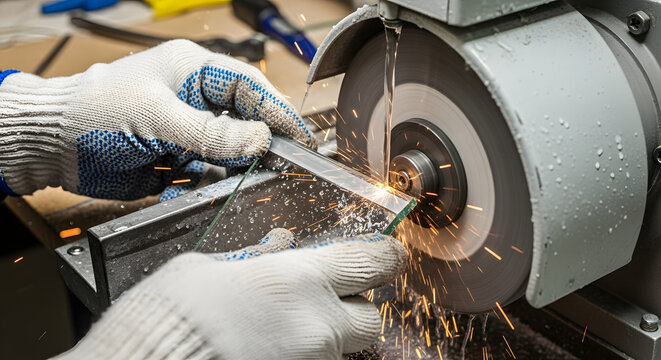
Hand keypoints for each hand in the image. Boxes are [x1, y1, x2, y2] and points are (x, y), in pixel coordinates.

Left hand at [0, 40, 313, 200]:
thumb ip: (211, 132)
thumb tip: (261, 140)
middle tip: (273, 167)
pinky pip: (204, 177)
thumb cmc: (95, 111)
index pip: (250, 87)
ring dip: (225, 172)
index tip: (300, 136)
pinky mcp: (176, 162)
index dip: (278, 111)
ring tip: (213, 179)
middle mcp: (194, 101)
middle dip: (254, 147)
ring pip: (227, 155)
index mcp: (193, 72)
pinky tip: (182, 187)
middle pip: (243, 124)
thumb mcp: (157, 116)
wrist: (51, 147)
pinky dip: (199, 188)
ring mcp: (186, 133)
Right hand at [57, 231, 407, 359]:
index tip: (386, 252)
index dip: (385, 255)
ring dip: (323, 333)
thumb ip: (255, 258)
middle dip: (354, 305)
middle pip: (371, 317)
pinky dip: (301, 352)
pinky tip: (268, 344)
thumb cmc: (166, 319)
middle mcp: (316, 327)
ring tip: (278, 325)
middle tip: (324, 296)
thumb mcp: (208, 269)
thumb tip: (280, 246)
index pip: (371, 262)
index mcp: (298, 281)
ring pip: (341, 346)